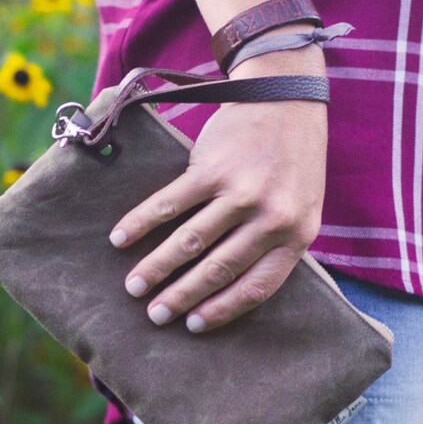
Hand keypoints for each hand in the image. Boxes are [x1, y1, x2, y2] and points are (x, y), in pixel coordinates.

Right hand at [109, 94, 327, 332]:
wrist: (287, 98)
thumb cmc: (294, 160)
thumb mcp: (301, 207)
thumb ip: (276, 243)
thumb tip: (230, 287)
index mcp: (297, 235)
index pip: (257, 287)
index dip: (221, 310)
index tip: (193, 325)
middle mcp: (271, 218)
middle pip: (218, 269)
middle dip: (181, 296)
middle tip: (155, 315)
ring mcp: (240, 192)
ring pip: (189, 242)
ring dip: (155, 267)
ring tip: (134, 286)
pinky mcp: (212, 168)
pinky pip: (169, 204)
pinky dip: (140, 223)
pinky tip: (121, 238)